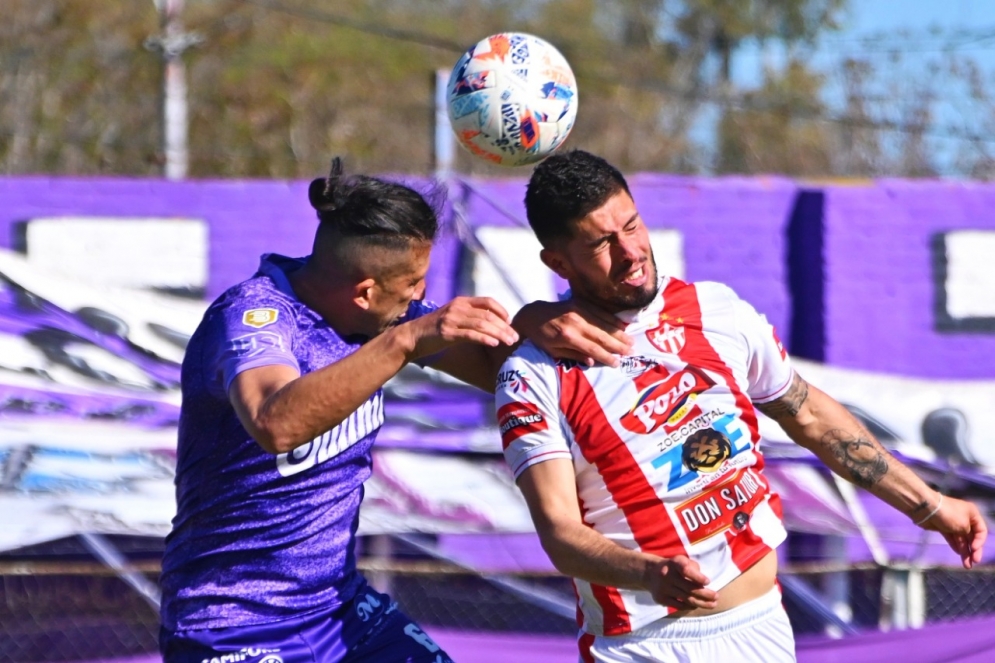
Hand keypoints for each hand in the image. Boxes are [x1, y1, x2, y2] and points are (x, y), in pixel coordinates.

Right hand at [402, 296, 518, 359]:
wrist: (412, 337)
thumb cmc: (435, 330)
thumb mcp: (453, 318)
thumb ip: (470, 317)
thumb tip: (492, 325)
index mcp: (461, 302)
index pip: (487, 301)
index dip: (502, 311)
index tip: (510, 323)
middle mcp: (457, 308)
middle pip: (488, 315)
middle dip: (505, 327)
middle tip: (515, 338)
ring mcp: (451, 319)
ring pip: (482, 325)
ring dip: (499, 334)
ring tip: (510, 342)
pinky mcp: (447, 332)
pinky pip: (470, 335)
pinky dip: (485, 339)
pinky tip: (494, 344)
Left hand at [514, 299, 632, 366]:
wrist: (531, 315)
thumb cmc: (541, 337)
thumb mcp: (553, 351)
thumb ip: (573, 355)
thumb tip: (592, 361)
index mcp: (568, 337)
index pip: (593, 349)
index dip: (607, 357)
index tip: (618, 364)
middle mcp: (575, 322)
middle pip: (602, 336)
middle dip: (618, 345)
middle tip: (632, 352)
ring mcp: (578, 310)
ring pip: (604, 323)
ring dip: (619, 333)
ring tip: (631, 341)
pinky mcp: (579, 302)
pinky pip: (599, 311)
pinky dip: (611, 318)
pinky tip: (621, 325)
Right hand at [643, 555, 718, 609]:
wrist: (650, 573)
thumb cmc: (673, 567)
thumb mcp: (682, 561)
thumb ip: (693, 568)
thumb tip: (704, 583)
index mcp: (674, 563)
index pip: (685, 569)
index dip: (697, 576)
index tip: (708, 582)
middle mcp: (667, 575)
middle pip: (689, 588)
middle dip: (706, 594)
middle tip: (716, 597)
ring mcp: (663, 588)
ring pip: (686, 599)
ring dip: (702, 603)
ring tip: (713, 604)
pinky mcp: (660, 598)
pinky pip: (679, 605)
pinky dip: (690, 606)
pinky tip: (697, 605)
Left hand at [919, 495, 987, 568]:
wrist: (926, 509)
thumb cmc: (949, 515)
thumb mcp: (964, 525)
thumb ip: (969, 535)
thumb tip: (967, 541)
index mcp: (972, 514)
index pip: (981, 531)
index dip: (980, 541)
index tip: (975, 549)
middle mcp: (964, 519)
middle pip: (972, 537)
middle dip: (973, 550)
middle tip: (974, 562)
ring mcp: (953, 524)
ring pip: (961, 539)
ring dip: (964, 552)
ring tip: (967, 565)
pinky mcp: (943, 528)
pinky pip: (952, 539)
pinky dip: (955, 546)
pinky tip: (959, 554)